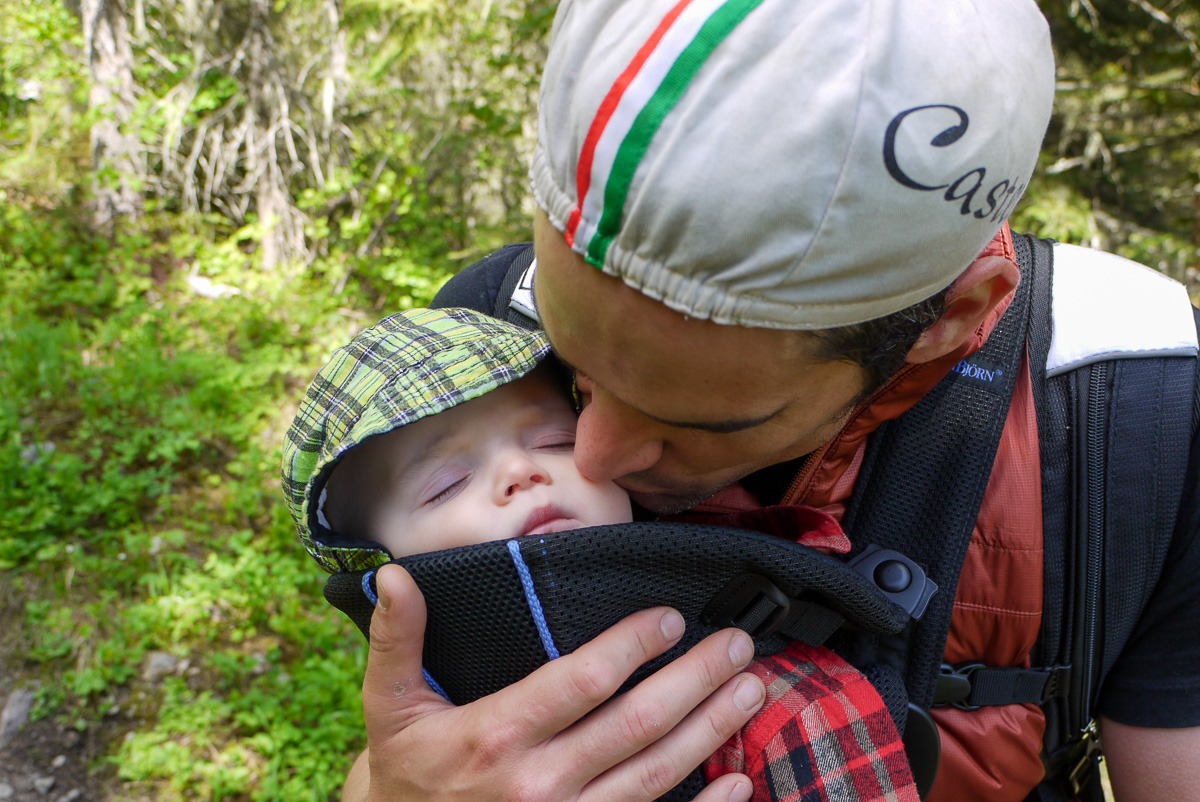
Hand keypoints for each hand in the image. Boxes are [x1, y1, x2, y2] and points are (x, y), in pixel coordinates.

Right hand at [349, 563, 765, 801]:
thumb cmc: (405, 771)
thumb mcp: (389, 705)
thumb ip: (396, 640)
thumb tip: (396, 576)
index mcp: (495, 735)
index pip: (581, 681)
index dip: (633, 646)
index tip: (671, 617)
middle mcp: (537, 784)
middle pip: (635, 726)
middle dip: (695, 680)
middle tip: (737, 645)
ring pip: (655, 775)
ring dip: (711, 730)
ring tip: (751, 689)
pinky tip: (740, 782)